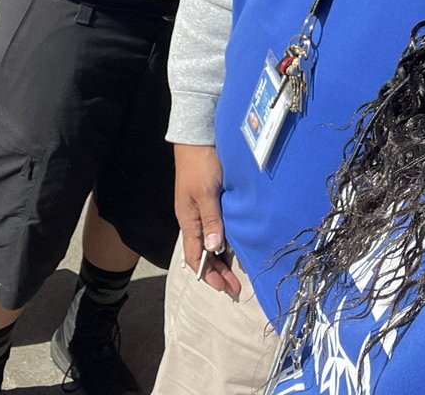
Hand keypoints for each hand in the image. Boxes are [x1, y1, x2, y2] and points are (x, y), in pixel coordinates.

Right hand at [174, 143, 241, 295]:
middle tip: (234, 287)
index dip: (209, 274)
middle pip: (203, 253)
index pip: (195, 257)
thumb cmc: (201, 163)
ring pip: (210, 242)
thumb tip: (213, 248)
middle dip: (217, 272)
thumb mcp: (206, 192)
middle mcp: (193, 219)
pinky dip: (224, 241)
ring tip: (235, 273)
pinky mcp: (211, 200)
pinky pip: (216, 228)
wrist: (198, 137)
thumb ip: (211, 219)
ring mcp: (201, 210)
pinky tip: (234, 245)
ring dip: (221, 259)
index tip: (225, 287)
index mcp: (188, 220)